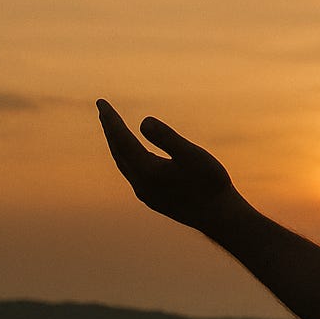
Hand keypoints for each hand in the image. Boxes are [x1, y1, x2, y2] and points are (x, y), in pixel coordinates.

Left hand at [96, 99, 235, 229]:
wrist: (219, 216)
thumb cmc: (209, 183)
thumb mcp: (191, 155)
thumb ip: (167, 138)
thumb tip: (143, 121)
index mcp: (146, 171)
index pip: (121, 139)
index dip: (110, 119)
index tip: (100, 102)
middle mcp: (140, 183)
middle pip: (118, 151)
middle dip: (109, 129)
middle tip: (102, 109)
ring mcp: (145, 193)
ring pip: (124, 164)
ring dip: (117, 144)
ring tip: (113, 129)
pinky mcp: (153, 199)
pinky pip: (132, 173)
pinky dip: (128, 157)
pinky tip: (135, 155)